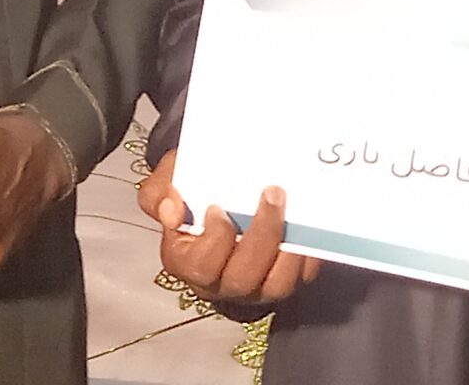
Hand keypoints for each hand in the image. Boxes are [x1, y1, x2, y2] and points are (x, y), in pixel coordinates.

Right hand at [136, 149, 319, 309]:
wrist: (218, 188)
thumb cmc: (192, 187)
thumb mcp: (167, 182)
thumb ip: (158, 193)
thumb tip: (171, 209)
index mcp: (186, 262)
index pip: (201, 266)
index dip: (214, 240)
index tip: (218, 207)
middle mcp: (221, 283)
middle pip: (242, 278)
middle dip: (261, 236)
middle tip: (271, 193)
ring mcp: (255, 286)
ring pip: (276, 285)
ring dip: (289, 250)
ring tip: (295, 210)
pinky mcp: (284, 280)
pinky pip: (302, 278)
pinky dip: (309, 255)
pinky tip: (310, 224)